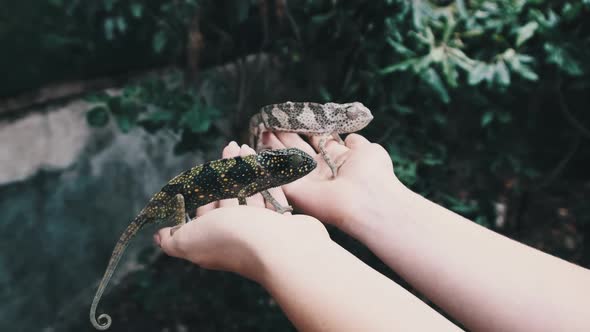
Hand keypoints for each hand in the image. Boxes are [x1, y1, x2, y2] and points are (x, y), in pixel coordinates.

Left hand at [154, 142, 328, 281]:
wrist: (281, 249)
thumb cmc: (233, 240)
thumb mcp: (188, 241)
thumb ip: (171, 239)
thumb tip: (160, 235)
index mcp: (212, 239)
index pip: (203, 213)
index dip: (201, 189)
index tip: (202, 167)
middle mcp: (237, 235)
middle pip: (227, 199)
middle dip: (224, 172)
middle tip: (228, 146)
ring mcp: (262, 228)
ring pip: (250, 193)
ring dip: (243, 169)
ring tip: (241, 147)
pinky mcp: (282, 221)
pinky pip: (271, 193)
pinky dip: (263, 176)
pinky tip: (258, 159)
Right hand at [261, 132, 405, 235]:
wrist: (369, 200)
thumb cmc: (374, 175)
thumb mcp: (368, 150)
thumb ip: (356, 142)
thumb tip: (350, 137)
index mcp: (336, 158)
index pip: (315, 139)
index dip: (304, 128)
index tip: (292, 116)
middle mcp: (319, 170)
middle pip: (297, 148)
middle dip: (284, 135)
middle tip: (270, 122)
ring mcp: (306, 181)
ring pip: (285, 160)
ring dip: (273, 145)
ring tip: (261, 130)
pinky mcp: (295, 192)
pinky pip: (277, 176)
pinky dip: (266, 164)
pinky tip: (256, 149)